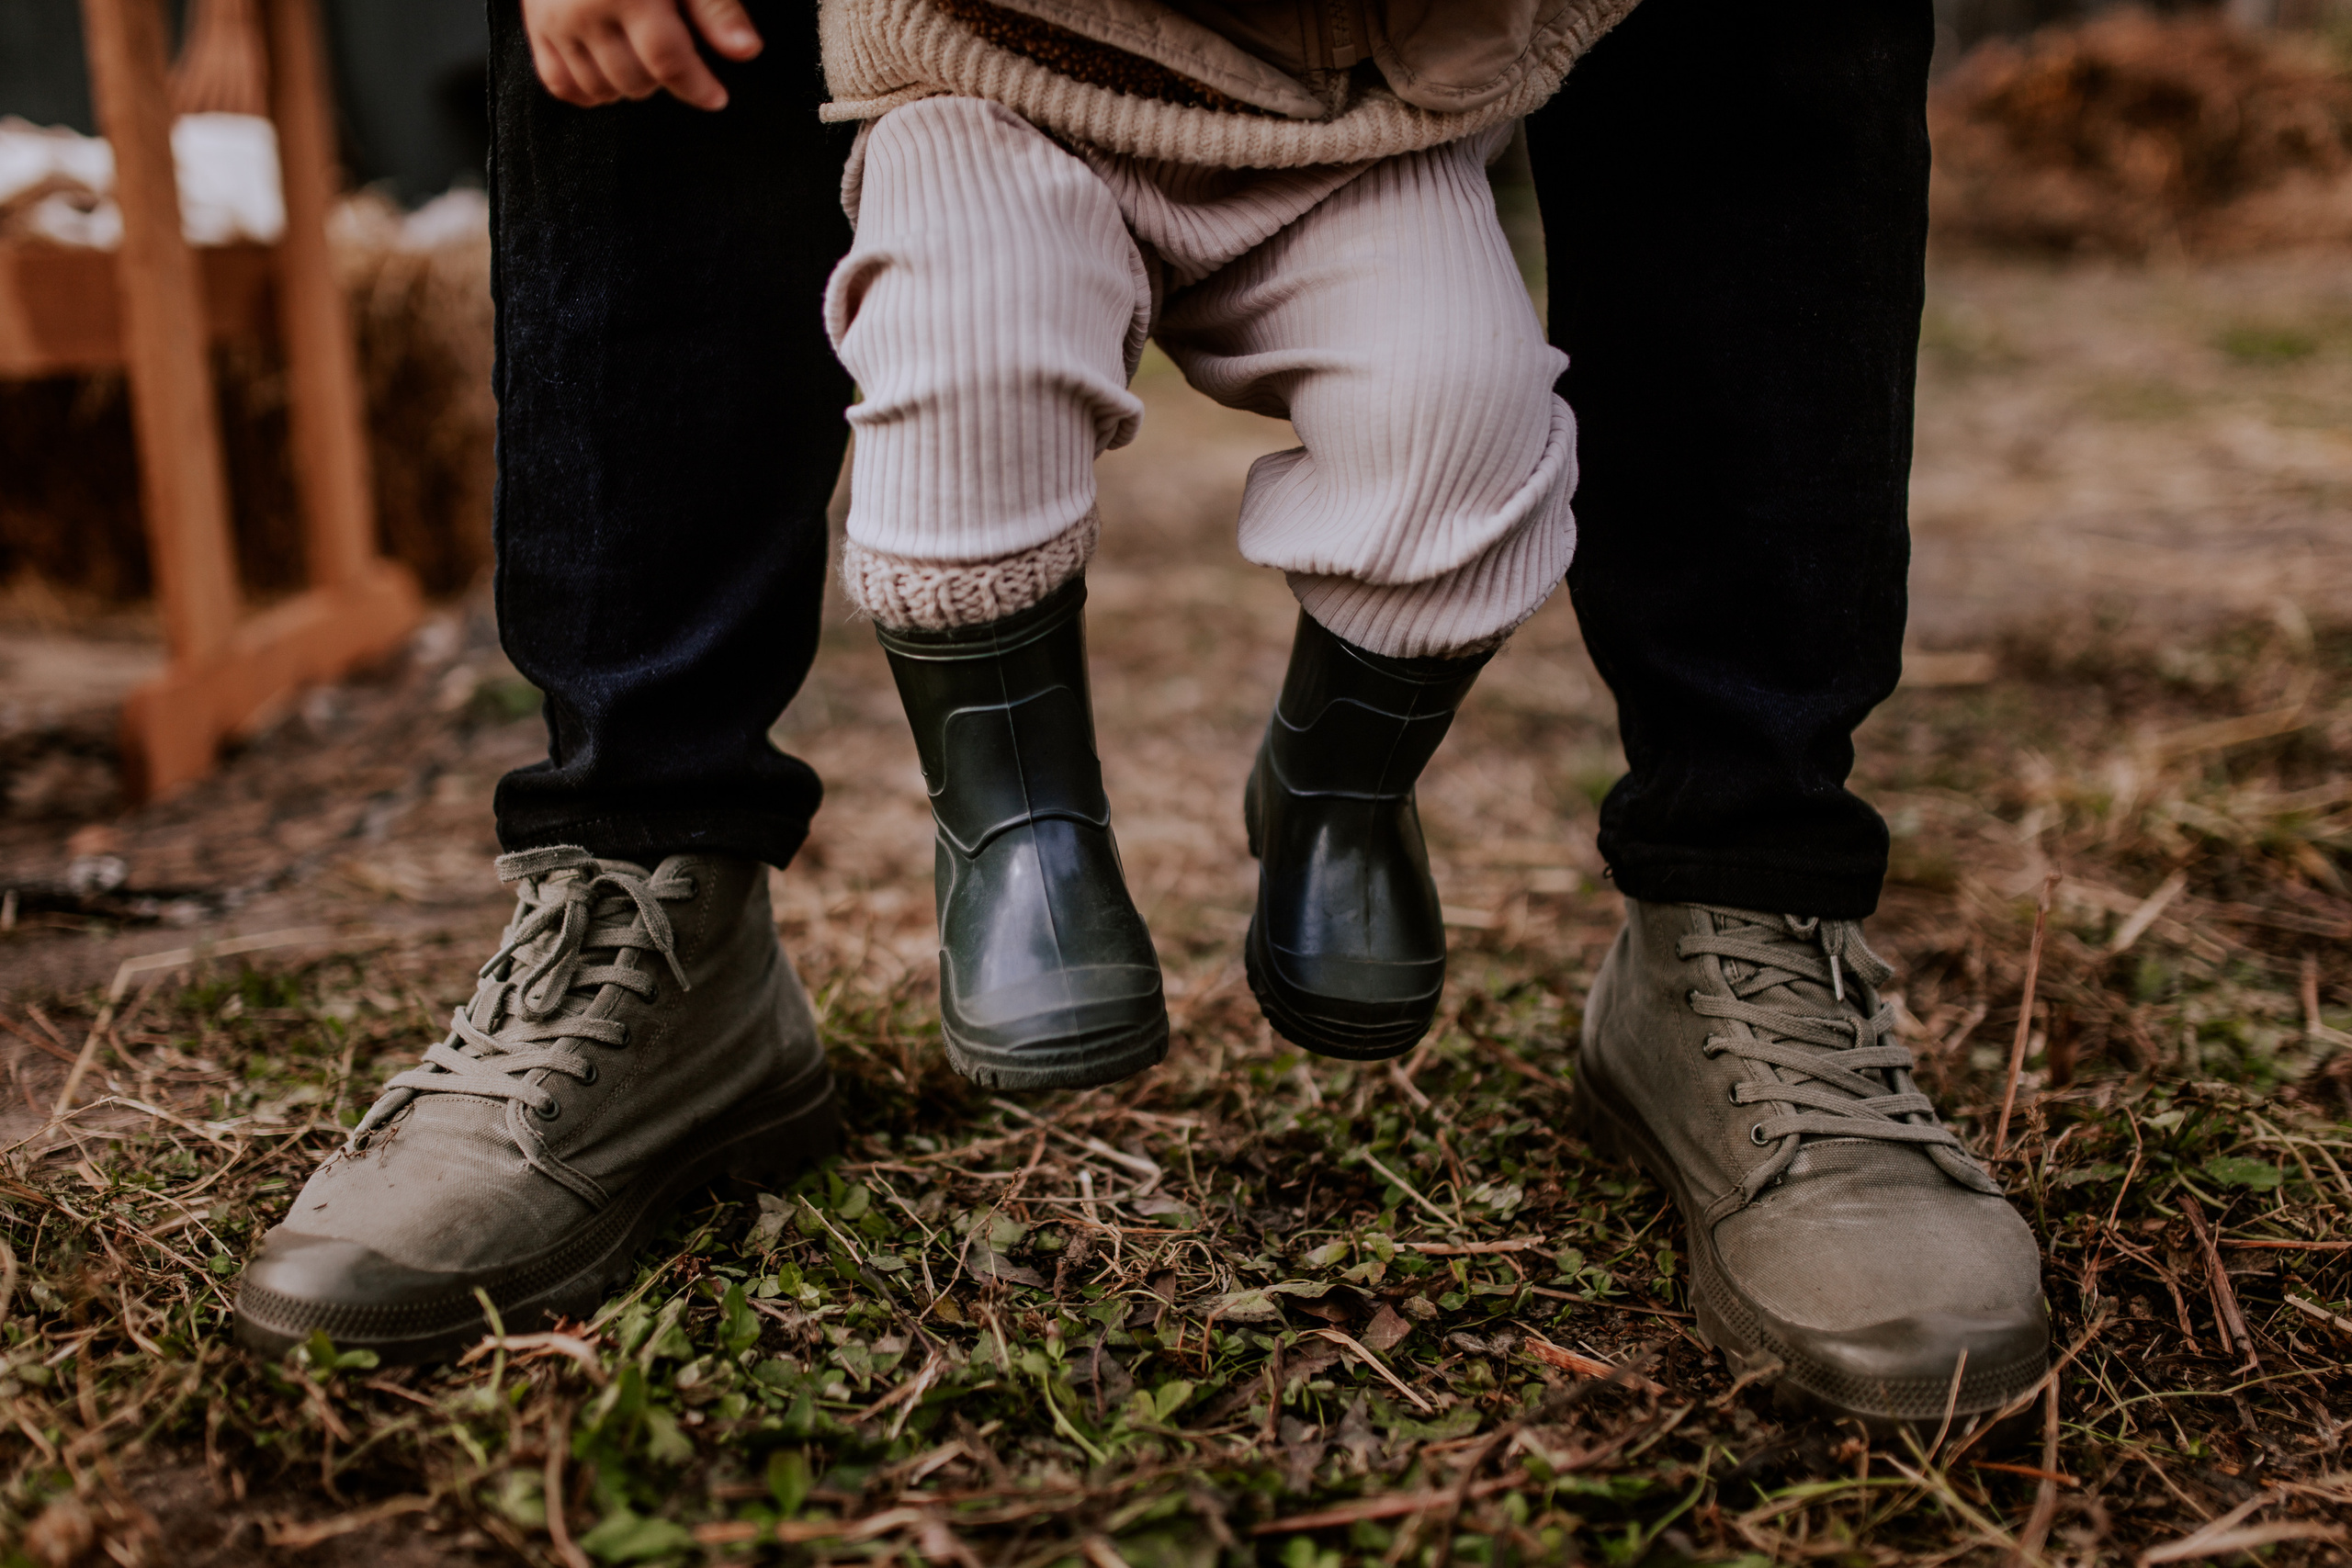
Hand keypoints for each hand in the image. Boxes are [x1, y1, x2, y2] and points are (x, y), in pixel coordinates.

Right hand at [522, 0, 763, 111]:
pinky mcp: (535, 27)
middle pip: (635, 81)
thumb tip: (746, 51)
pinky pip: (560, 85)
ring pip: (600, 89)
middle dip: (663, 79)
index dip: (696, 86)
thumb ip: (715, 9)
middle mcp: (586, 11)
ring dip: (629, 86)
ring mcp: (555, 22)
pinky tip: (610, 74)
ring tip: (641, 57)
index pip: (667, 61)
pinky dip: (589, 90)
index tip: (716, 97)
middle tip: (671, 52)